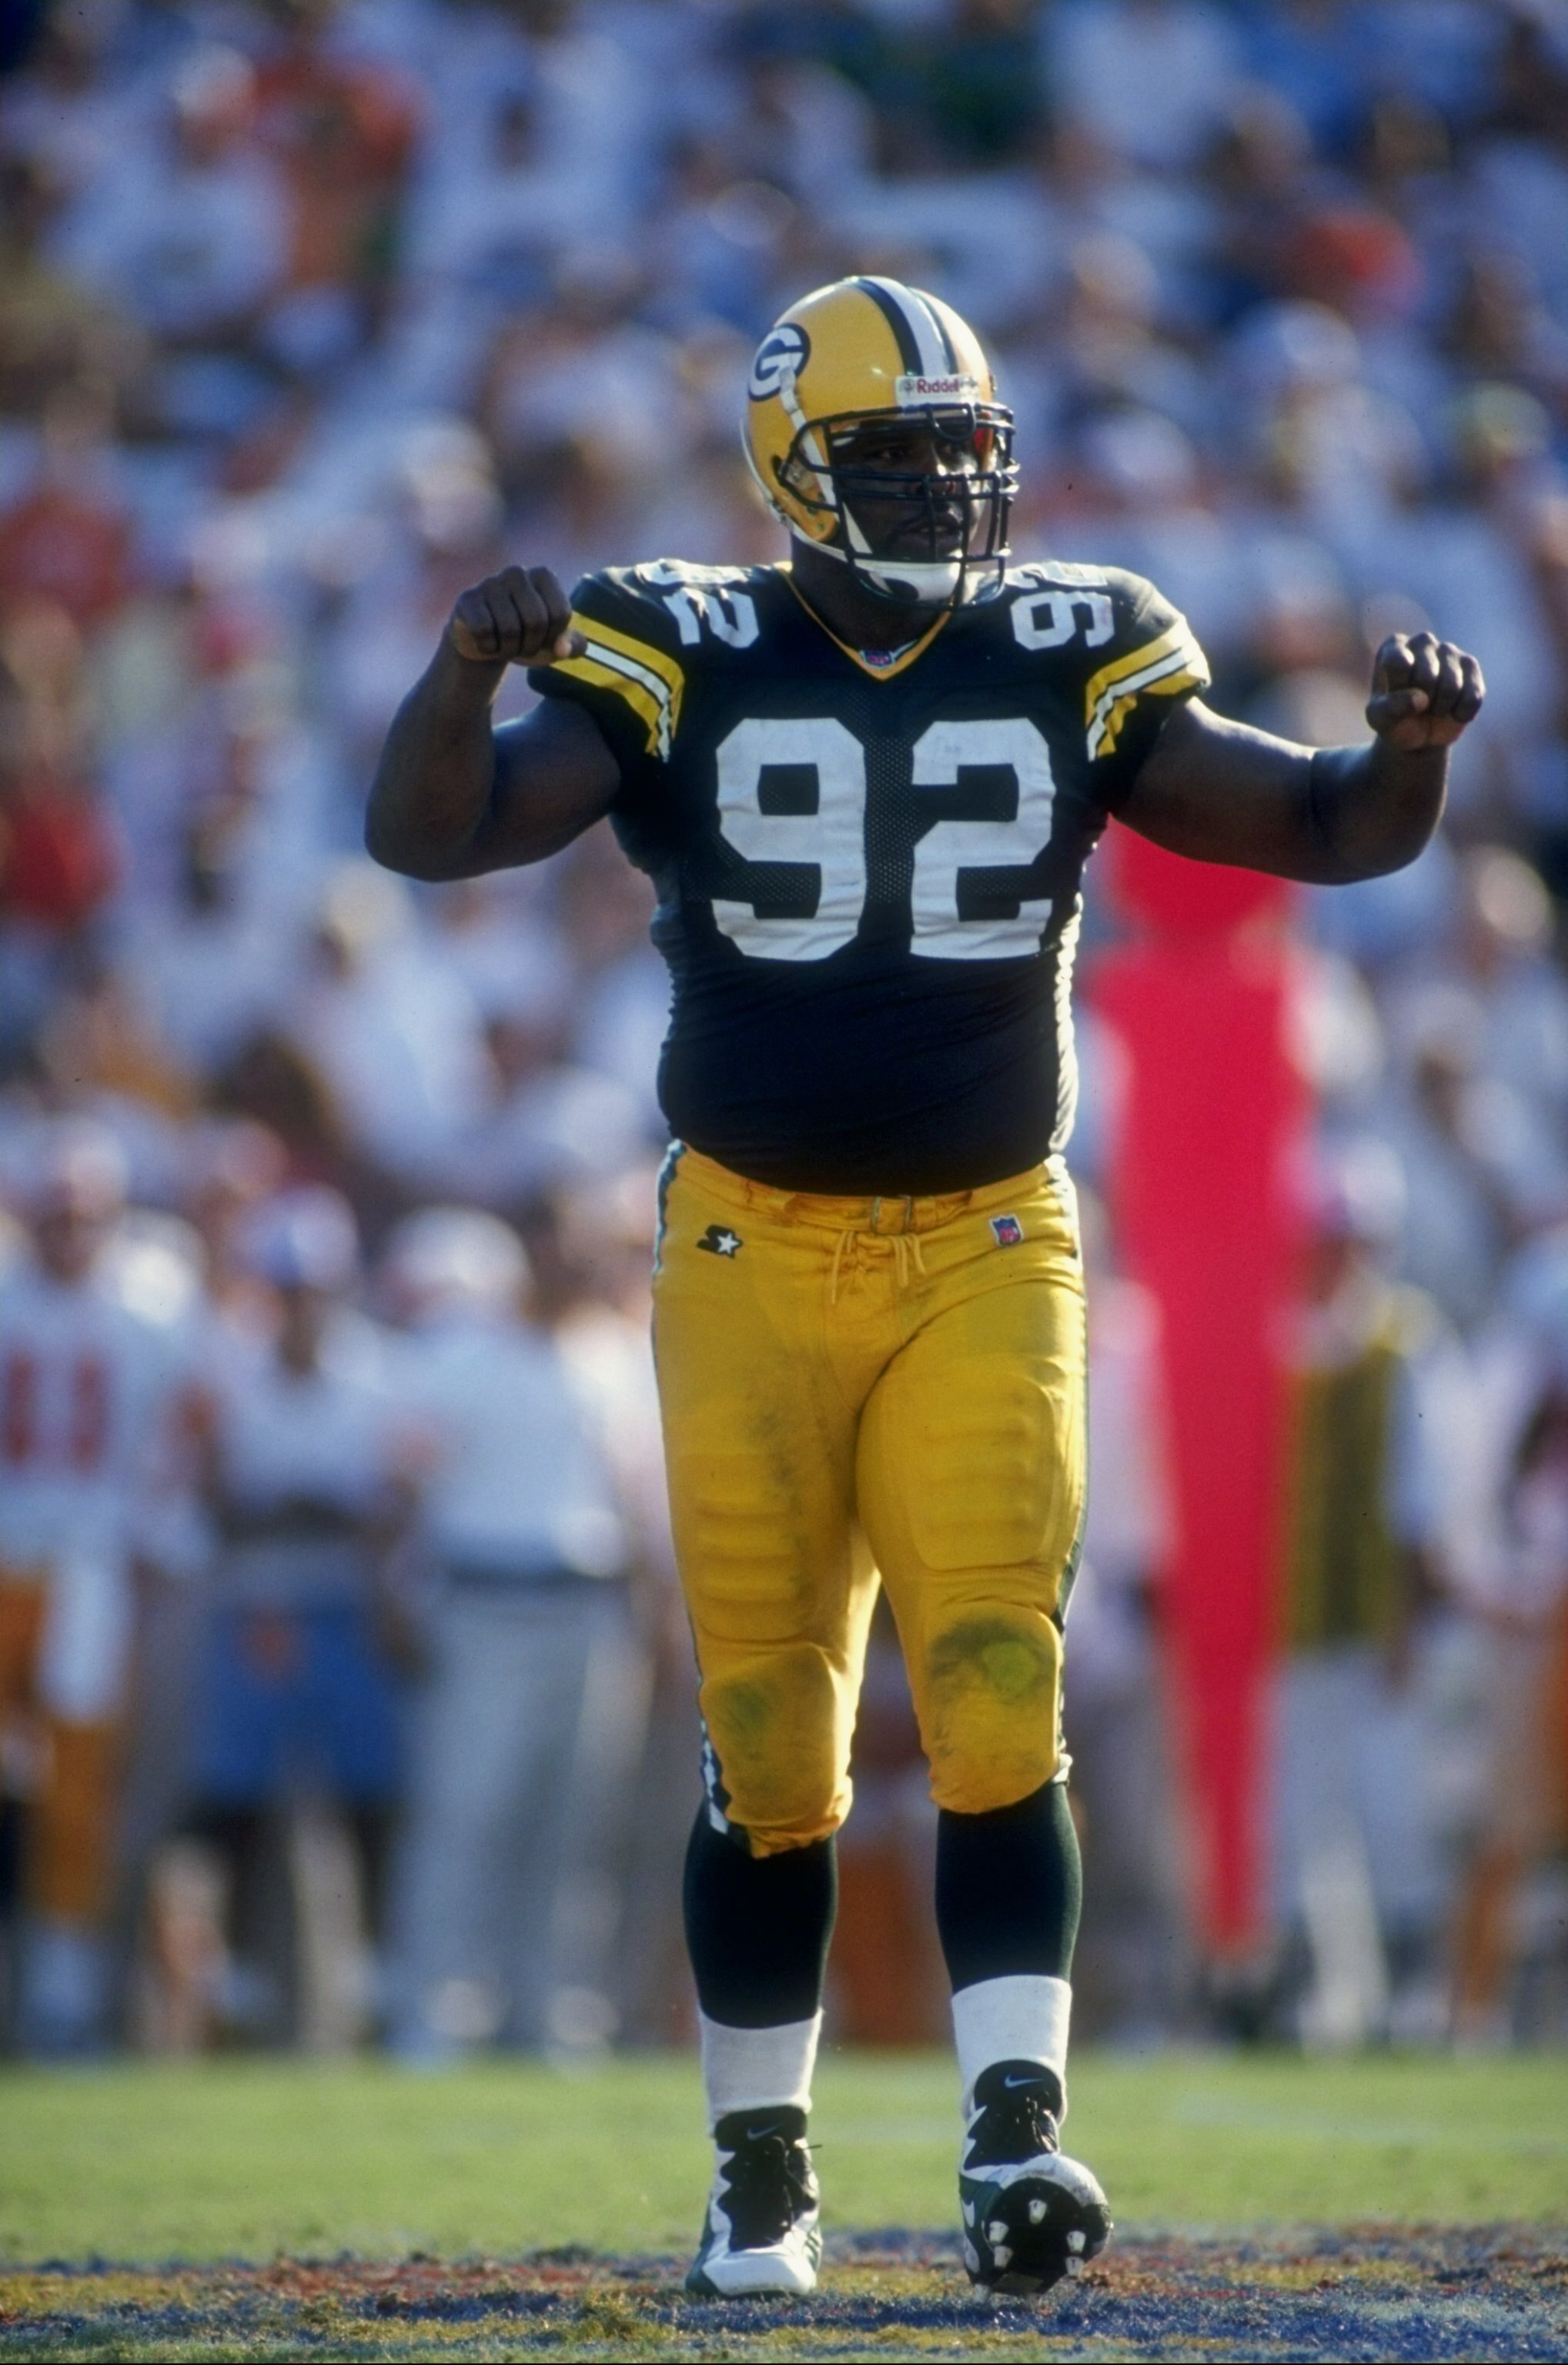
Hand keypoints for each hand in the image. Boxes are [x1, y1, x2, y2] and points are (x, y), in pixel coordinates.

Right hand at [448, 565, 584, 665]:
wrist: (486, 644)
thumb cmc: (527, 639)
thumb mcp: (555, 644)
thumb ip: (573, 646)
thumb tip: (563, 649)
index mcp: (544, 576)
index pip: (560, 614)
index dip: (553, 638)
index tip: (543, 638)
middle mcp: (517, 572)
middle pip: (536, 621)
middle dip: (530, 646)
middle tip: (521, 645)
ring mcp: (490, 582)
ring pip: (509, 629)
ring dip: (508, 649)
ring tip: (504, 644)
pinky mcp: (468, 598)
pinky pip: (484, 631)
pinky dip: (488, 647)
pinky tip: (486, 641)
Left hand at [1366, 630, 1484, 751]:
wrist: (1419, 734)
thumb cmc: (1394, 720)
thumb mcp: (1380, 719)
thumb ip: (1390, 708)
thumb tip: (1421, 699)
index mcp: (1393, 646)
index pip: (1398, 663)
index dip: (1399, 689)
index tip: (1394, 697)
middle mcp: (1422, 641)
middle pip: (1426, 676)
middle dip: (1421, 702)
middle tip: (1416, 707)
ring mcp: (1449, 650)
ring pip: (1451, 685)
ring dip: (1440, 709)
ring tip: (1432, 708)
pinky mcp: (1471, 665)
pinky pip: (1472, 695)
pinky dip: (1461, 713)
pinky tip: (1452, 712)